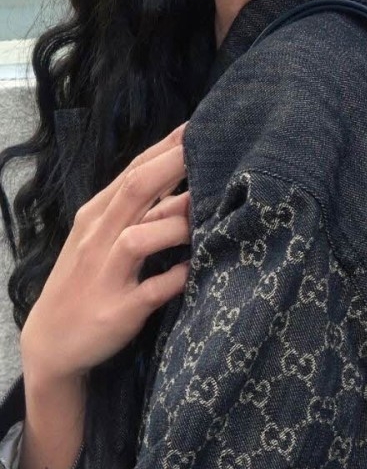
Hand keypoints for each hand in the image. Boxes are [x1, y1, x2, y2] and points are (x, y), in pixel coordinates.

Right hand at [21, 120, 192, 384]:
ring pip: (140, 238)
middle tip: (212, 145)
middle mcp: (99, 238)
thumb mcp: (102, 238)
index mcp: (97, 216)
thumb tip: (180, 177)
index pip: (133, 171)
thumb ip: (136, 209)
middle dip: (173, 166)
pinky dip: (176, 278)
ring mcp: (106, 274)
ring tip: (211, 211)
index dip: (167, 148)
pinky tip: (198, 270)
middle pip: (136, 192)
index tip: (202, 125)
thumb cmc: (86, 281)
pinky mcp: (118, 310)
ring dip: (176, 224)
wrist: (52, 343)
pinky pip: (151, 291)